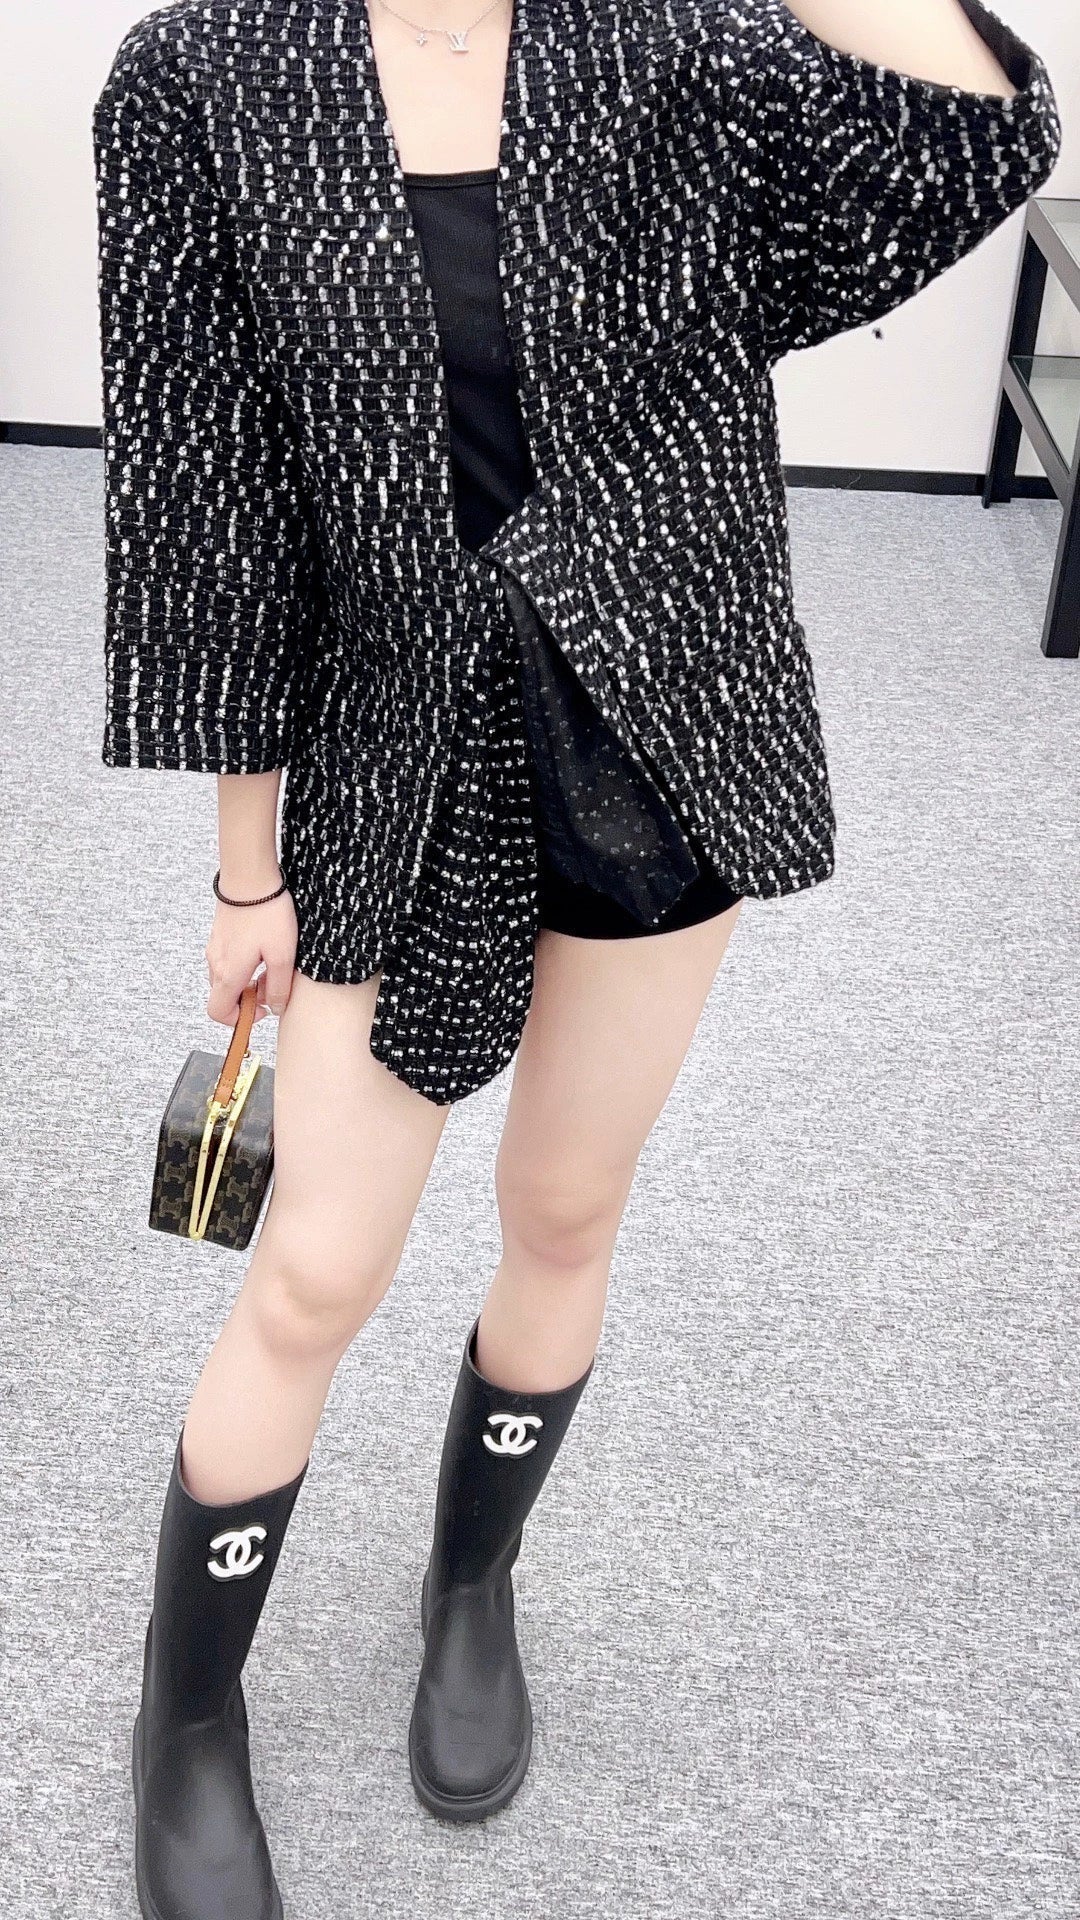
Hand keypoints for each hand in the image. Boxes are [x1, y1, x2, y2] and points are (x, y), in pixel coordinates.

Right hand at [204, 872, 297, 1027]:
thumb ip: (279, 988)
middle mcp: (216, 963)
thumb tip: (275, 1008)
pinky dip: (243, 965)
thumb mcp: (283, 956)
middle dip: (246, 999)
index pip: (218, 1013)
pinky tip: (263, 949)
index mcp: (229, 974)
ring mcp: (215, 948)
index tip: (261, 1011)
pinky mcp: (220, 935)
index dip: (238, 1020)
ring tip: (270, 964)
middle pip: (223, 996)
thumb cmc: (266, 913)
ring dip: (246, 981)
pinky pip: (227, 960)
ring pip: (226, 978)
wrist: (249, 877)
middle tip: (270, 986)